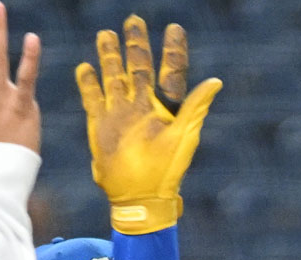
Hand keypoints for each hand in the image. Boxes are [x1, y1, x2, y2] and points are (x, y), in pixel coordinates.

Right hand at [76, 15, 221, 234]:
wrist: (138, 197)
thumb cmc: (166, 171)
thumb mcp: (184, 138)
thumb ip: (195, 108)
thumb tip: (215, 81)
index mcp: (164, 108)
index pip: (170, 71)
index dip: (172, 49)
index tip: (174, 28)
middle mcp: (141, 106)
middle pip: (138, 67)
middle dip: (135, 44)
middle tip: (133, 20)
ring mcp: (119, 114)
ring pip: (113, 76)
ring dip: (109, 56)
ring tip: (105, 34)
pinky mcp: (100, 126)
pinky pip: (92, 99)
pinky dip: (88, 83)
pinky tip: (85, 67)